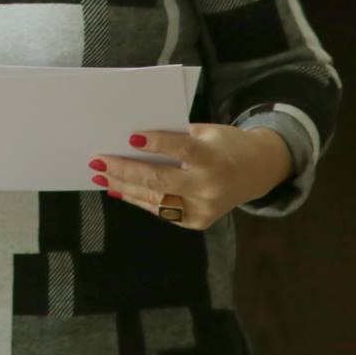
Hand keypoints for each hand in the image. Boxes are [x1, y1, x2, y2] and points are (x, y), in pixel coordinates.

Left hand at [89, 124, 292, 230]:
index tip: (131, 136)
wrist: (257, 172)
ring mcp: (203, 209)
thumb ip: (176, 136)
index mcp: (214, 159)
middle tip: (98, 161)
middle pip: (161, 180)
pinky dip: (138, 199)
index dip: (157, 143)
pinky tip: (119, 189)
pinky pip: (161, 210)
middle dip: (125, 170)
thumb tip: (133, 140)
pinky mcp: (197, 222)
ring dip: (124, 187)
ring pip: (156, 199)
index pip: (183, 150)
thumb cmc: (224, 145)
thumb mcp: (207, 132)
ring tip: (100, 175)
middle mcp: (209, 187)